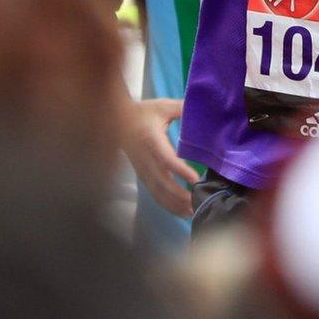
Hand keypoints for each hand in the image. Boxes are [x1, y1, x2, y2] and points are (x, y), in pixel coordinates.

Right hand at [121, 97, 198, 218]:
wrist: (116, 120)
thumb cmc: (143, 112)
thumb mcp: (163, 106)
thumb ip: (182, 108)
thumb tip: (202, 108)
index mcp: (151, 141)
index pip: (166, 159)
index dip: (180, 171)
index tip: (196, 180)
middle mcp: (145, 159)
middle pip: (162, 182)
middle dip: (180, 195)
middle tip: (199, 202)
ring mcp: (142, 170)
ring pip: (158, 192)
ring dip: (175, 204)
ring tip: (193, 212)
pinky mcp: (142, 176)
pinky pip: (155, 194)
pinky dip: (168, 205)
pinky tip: (182, 211)